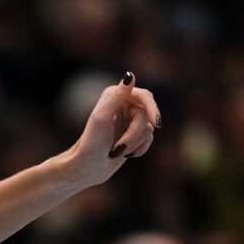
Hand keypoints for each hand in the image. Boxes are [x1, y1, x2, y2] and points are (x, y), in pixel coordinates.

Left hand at [63, 73, 161, 192]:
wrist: (88, 167)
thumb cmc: (92, 142)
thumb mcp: (102, 117)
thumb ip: (117, 96)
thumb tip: (130, 76)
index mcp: (115, 95)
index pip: (144, 96)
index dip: (152, 108)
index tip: (156, 123)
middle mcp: (124, 105)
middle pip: (147, 114)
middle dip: (136, 132)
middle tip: (128, 146)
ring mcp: (130, 121)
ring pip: (148, 129)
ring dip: (133, 142)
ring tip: (117, 151)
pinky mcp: (135, 136)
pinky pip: (149, 139)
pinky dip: (139, 149)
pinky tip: (126, 155)